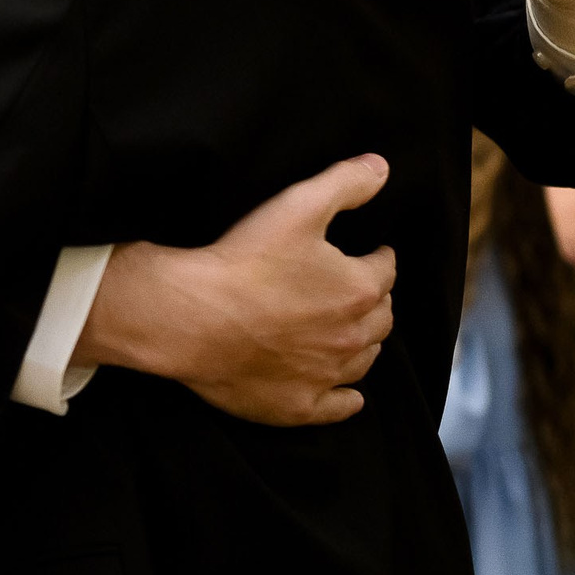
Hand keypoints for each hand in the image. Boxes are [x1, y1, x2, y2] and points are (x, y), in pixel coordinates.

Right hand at [75, 156, 394, 425]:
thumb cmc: (242, 261)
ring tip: (346, 331)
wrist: (190, 317)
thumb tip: (382, 167)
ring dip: (362, 344)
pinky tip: (347, 394)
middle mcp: (352, 337)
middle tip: (352, 289)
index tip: (367, 252)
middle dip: (373, 301)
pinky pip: (337, 407)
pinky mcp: (298, 405)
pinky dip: (347, 399)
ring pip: (364, 361)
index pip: (384, 270)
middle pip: (380, 318)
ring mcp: (326, 375)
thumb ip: (344, 183)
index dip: (375, 257)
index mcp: (359, 289)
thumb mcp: (296, 205)